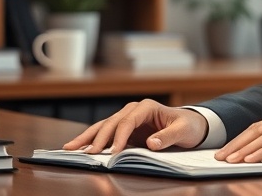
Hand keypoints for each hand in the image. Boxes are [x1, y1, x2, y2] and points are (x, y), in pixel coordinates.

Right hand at [62, 98, 207, 153]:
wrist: (192, 125)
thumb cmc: (189, 126)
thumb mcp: (183, 131)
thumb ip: (168, 137)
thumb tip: (151, 143)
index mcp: (147, 107)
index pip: (127, 121)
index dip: (119, 136)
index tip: (113, 151)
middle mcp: (134, 110)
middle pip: (111, 123)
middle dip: (97, 138)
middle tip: (86, 153)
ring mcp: (127, 119)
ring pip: (103, 127)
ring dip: (87, 138)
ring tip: (69, 147)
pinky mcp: (125, 130)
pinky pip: (105, 134)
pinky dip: (92, 140)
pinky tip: (78, 146)